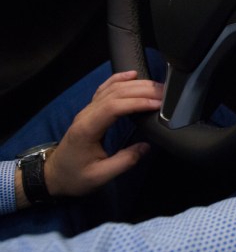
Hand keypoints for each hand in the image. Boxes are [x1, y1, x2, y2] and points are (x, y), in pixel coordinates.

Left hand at [43, 71, 162, 198]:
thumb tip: (146, 146)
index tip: (158, 104)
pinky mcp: (90, 110)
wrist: (53, 176)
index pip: (114, 107)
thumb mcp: (100, 176)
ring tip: (157, 86)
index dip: (137, 102)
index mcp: (87, 129)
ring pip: (111, 88)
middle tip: (166, 93)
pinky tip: (133, 74)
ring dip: (136, 84)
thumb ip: (124, 161)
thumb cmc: (75, 177)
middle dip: (142, 90)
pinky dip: (119, 79)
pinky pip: (104, 89)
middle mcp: (86, 114)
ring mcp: (87, 110)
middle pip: (115, 93)